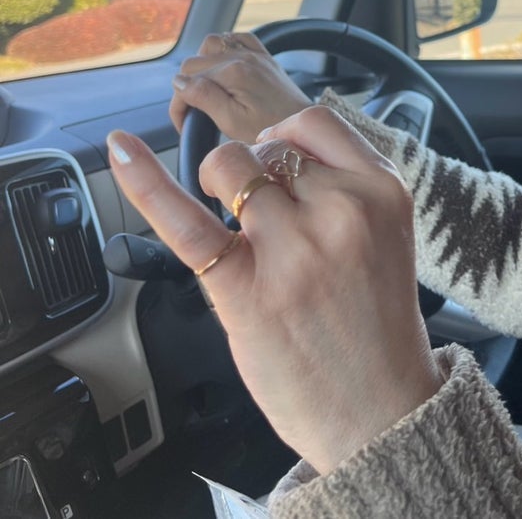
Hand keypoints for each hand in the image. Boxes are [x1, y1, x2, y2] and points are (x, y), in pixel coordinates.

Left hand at [107, 106, 442, 474]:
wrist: (381, 409)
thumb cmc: (376, 323)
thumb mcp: (388, 234)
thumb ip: (343, 186)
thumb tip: (273, 148)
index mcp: (382, 191)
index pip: (314, 122)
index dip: (284, 134)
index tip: (274, 155)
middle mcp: (341, 210)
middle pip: (270, 146)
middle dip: (255, 172)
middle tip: (260, 216)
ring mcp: (294, 249)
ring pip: (231, 167)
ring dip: (220, 183)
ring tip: (230, 221)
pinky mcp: (247, 289)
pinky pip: (187, 221)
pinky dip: (146, 183)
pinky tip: (122, 152)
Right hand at [170, 32, 309, 143]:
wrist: (302, 128)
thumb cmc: (270, 130)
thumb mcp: (231, 121)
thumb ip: (204, 97)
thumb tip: (179, 81)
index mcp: (232, 72)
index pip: (186, 79)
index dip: (178, 105)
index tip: (183, 125)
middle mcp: (242, 56)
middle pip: (195, 61)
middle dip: (186, 86)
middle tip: (193, 113)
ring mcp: (254, 53)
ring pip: (212, 44)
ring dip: (202, 64)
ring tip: (206, 90)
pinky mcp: (264, 57)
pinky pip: (237, 38)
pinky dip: (225, 49)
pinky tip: (224, 67)